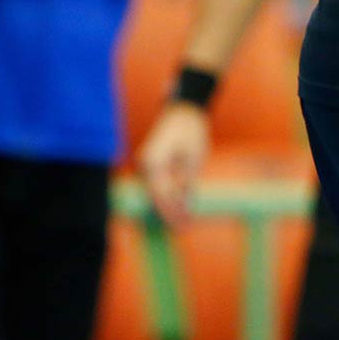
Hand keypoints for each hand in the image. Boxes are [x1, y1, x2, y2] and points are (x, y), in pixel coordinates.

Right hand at [138, 101, 210, 224]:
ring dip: (171, 206)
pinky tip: (182, 207)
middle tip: (184, 229)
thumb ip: (186, 181)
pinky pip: (160, 185)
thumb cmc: (191, 131)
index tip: (181, 226)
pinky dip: (171, 195)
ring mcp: (145, 165)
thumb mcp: (194, 157)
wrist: (183, 110)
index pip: (160, 194)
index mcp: (152, 163)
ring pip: (158, 192)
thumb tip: (184, 204)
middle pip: (157, 196)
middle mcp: (144, 165)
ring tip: (185, 223)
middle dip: (170, 213)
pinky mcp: (151, 165)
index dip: (170, 212)